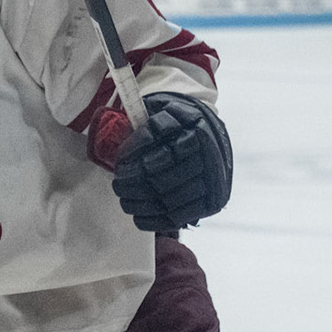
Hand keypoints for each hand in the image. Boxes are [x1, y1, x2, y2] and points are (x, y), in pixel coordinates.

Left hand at [108, 93, 232, 231]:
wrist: (210, 135)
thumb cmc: (180, 123)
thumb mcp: (166, 111)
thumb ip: (146, 126)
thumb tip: (124, 150)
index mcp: (199, 134)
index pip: (162, 155)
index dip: (137, 162)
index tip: (120, 164)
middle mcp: (211, 161)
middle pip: (163, 181)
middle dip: (133, 185)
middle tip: (118, 185)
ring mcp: (213, 185)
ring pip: (168, 203)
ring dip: (140, 204)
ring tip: (124, 199)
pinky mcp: (210, 204)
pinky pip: (178, 218)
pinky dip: (153, 220)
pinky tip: (138, 215)